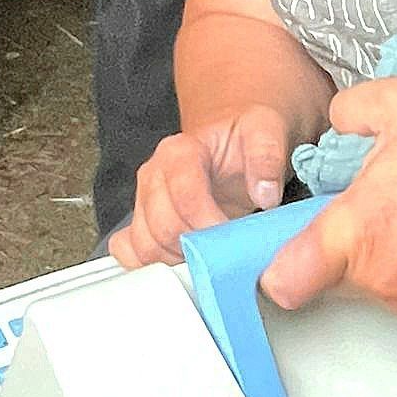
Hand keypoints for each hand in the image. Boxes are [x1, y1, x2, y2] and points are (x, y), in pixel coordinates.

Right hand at [110, 104, 291, 266]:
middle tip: (225, 253)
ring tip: (207, 260)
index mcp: (179, 152)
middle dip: (196, 247)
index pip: (185, 196)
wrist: (229, 139)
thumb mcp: (265, 131)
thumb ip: (266, 156)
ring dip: (176, 260)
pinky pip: (129, 249)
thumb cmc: (241, 137)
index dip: (210, 224)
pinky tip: (177, 264)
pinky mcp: (142, 219)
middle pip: (161, 225)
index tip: (233, 239)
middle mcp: (154, 174)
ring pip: (144, 244)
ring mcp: (144, 198)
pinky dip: (149, 264)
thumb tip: (264, 193)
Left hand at [263, 79, 396, 330]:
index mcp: (356, 231)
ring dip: (389, 260)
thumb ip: (350, 111)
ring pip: (379, 287)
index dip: (274, 269)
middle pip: (334, 276)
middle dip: (345, 246)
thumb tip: (337, 124)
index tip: (275, 258)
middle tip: (381, 210)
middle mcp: (383, 278)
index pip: (286, 279)